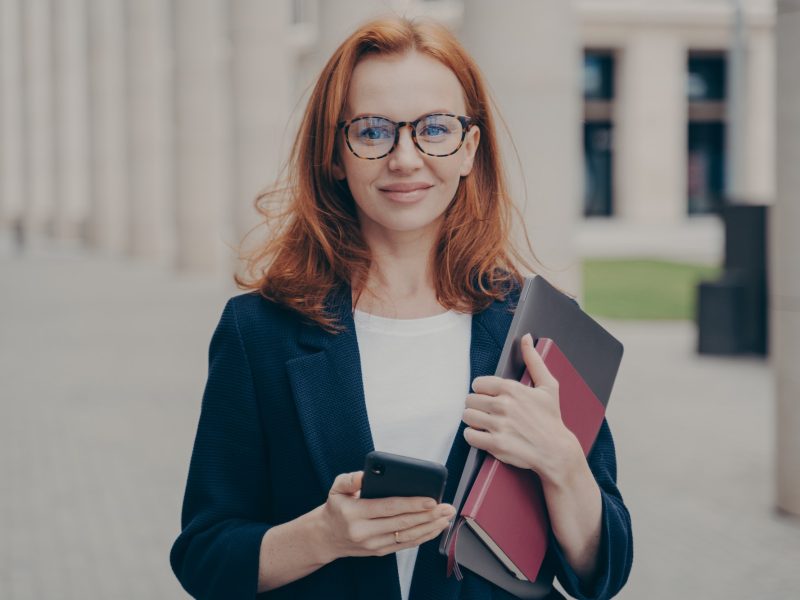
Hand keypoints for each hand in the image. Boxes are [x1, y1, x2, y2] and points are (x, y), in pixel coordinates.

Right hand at [318, 471, 455, 560]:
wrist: (326, 536)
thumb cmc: (336, 508)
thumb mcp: (336, 487)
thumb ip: (350, 478)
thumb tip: (366, 474)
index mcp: (355, 513)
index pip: (389, 508)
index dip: (412, 504)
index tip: (431, 500)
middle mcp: (364, 532)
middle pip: (402, 523)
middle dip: (428, 515)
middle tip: (447, 507)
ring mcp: (373, 545)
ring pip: (407, 537)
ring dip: (430, 527)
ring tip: (446, 517)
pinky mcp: (380, 551)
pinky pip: (405, 545)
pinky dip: (423, 537)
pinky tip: (435, 528)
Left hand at [462, 333, 582, 484]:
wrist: (556, 451)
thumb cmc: (551, 419)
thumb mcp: (548, 386)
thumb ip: (533, 360)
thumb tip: (526, 337)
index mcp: (512, 389)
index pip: (478, 383)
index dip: (482, 391)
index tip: (489, 397)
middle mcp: (504, 405)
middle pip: (470, 400)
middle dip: (477, 406)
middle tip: (487, 412)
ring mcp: (499, 425)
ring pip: (467, 416)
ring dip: (473, 420)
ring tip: (484, 423)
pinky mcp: (496, 444)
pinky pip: (469, 435)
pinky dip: (473, 436)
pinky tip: (483, 435)